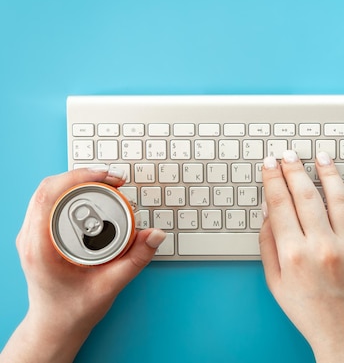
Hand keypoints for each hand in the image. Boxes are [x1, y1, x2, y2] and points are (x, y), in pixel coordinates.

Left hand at [0, 167, 165, 362]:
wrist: (56, 326)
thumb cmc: (73, 310)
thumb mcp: (109, 286)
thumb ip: (136, 259)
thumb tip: (155, 235)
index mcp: (40, 249)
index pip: (50, 197)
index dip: (80, 178)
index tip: (108, 177)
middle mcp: (30, 238)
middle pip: (49, 188)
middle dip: (85, 177)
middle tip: (115, 180)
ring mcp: (32, 235)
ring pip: (49, 193)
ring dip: (79, 183)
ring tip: (108, 186)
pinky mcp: (39, 234)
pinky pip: (51, 203)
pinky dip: (74, 194)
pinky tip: (95, 197)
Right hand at [259, 150, 343, 362]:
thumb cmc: (310, 314)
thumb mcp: (276, 284)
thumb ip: (268, 245)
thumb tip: (268, 211)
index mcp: (293, 255)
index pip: (280, 204)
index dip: (273, 179)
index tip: (270, 164)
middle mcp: (322, 247)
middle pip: (305, 195)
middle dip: (294, 169)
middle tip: (290, 155)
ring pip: (339, 197)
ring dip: (328, 172)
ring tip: (321, 157)